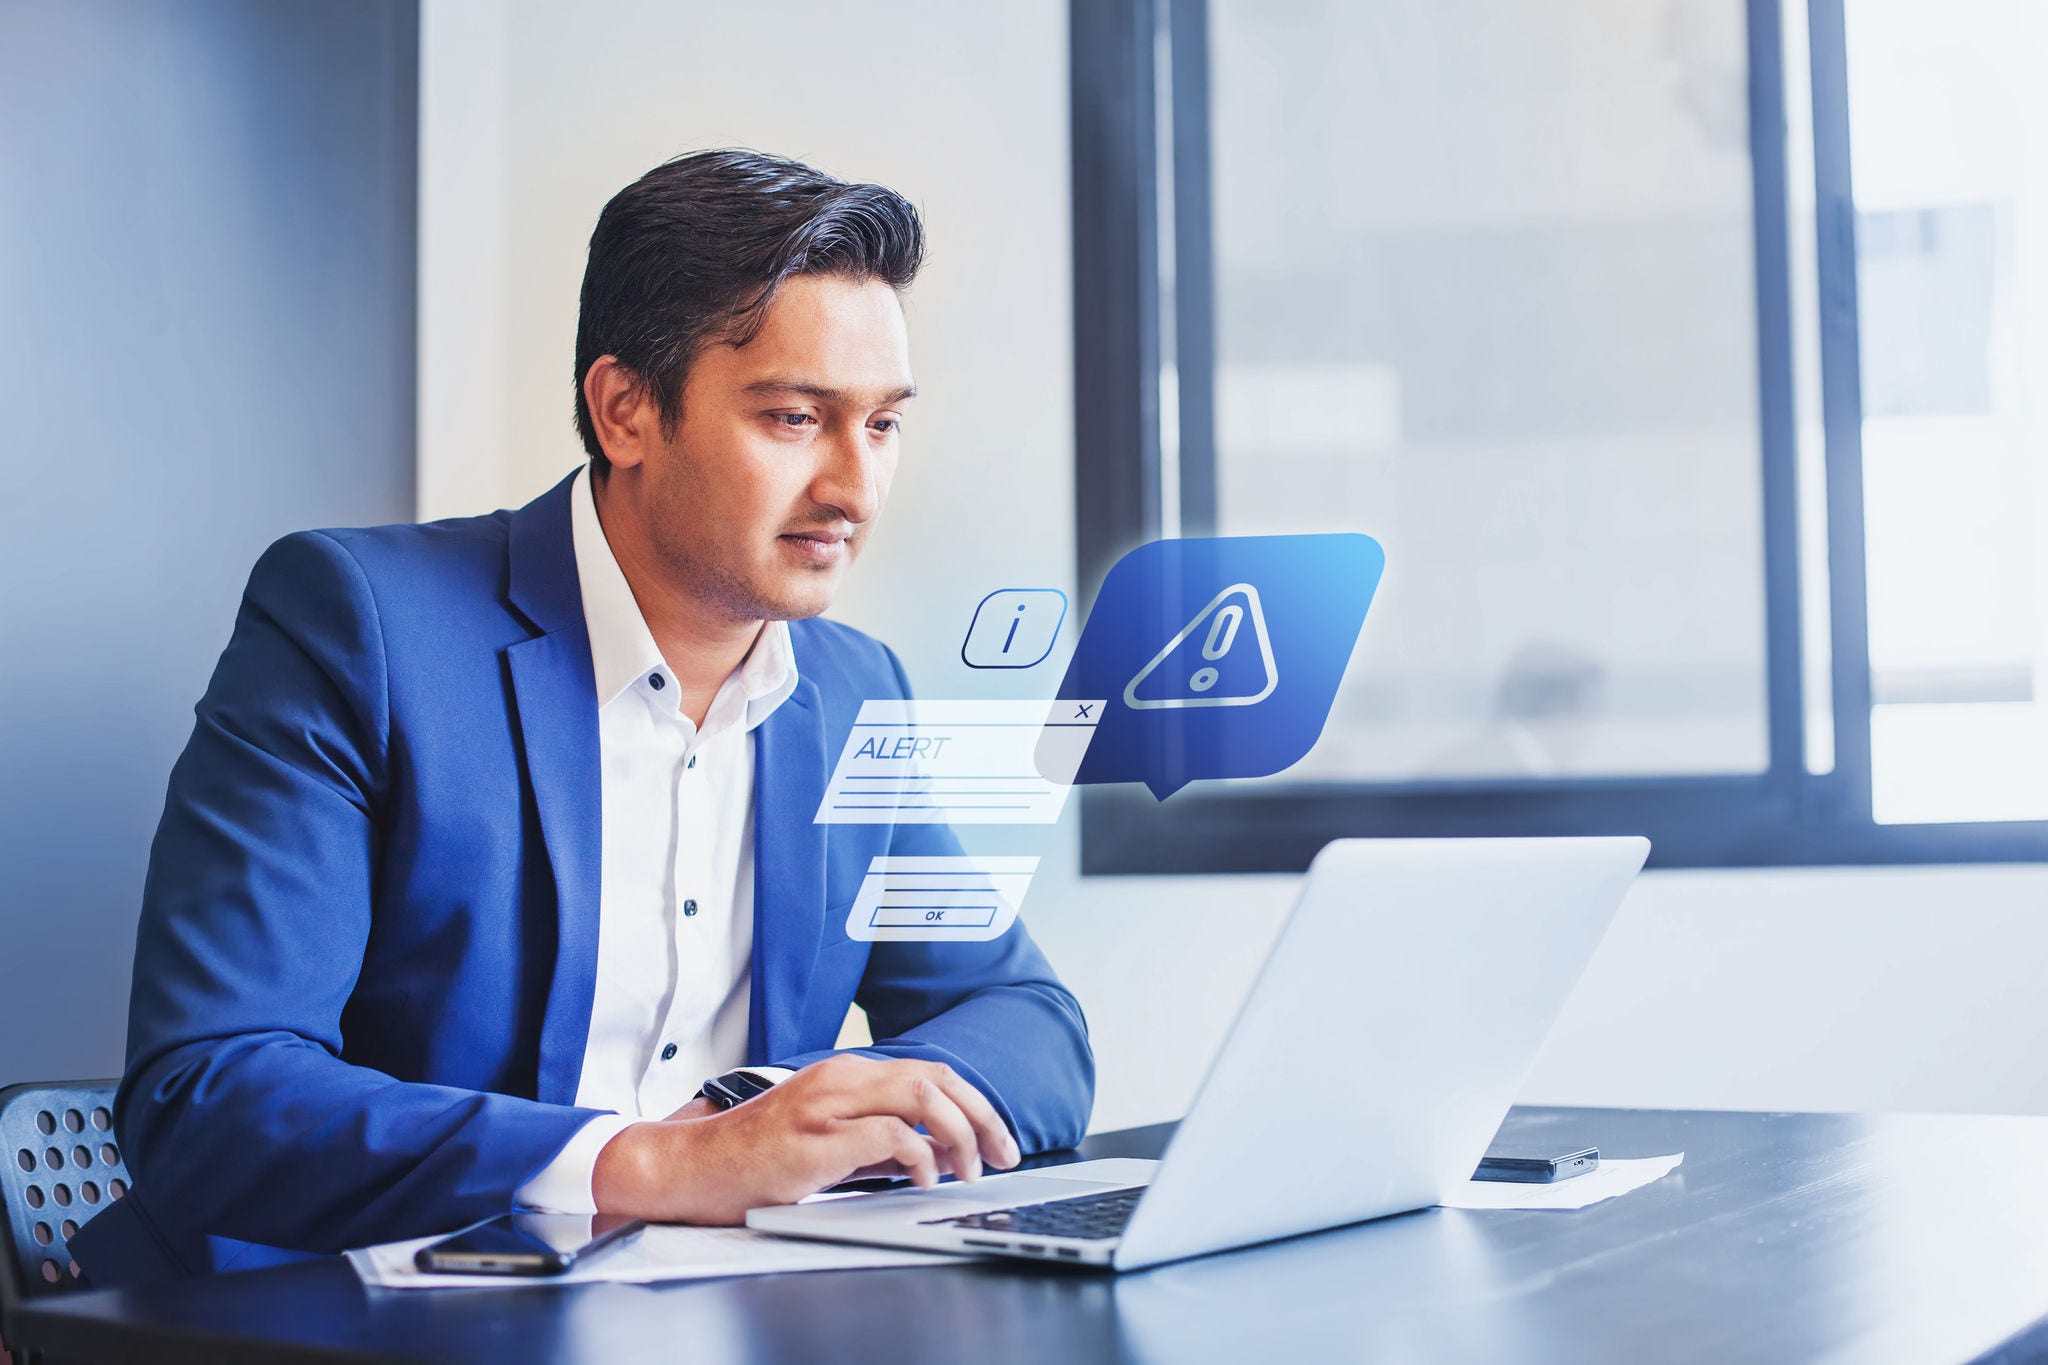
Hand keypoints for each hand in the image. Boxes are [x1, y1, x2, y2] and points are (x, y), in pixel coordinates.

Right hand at [590, 1054, 1021, 1223]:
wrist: (688, 1167)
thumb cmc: (752, 1158)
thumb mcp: (823, 1138)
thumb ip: (874, 1139)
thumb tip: (931, 1154)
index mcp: (844, 1074)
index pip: (929, 1073)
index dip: (972, 1104)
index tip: (996, 1140)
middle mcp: (840, 1078)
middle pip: (936, 1077)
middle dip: (981, 1115)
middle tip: (1003, 1154)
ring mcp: (828, 1104)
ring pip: (922, 1095)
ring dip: (957, 1132)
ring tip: (967, 1169)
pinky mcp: (816, 1138)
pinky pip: (891, 1134)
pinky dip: (920, 1155)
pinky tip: (924, 1178)